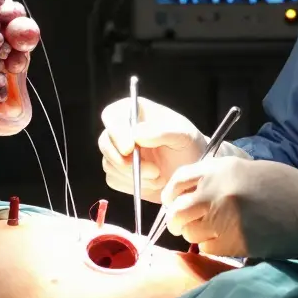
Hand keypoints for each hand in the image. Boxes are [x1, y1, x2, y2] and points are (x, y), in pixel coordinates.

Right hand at [98, 97, 215, 199]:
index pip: (112, 115)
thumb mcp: (183, 135)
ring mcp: (120, 153)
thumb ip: (161, 132)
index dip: (116, 131)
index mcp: (136, 112)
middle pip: (105, 142)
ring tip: (159, 175)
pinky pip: (113, 179)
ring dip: (133, 175)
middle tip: (151, 171)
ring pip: (108, 163)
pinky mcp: (120, 173)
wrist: (192, 174)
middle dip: (124, 160)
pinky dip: (131, 185)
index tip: (130, 148)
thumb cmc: (189, 147)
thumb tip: (135, 134)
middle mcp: (123, 131)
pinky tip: (152, 183)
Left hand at [160, 157, 297, 257]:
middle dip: (177, 220)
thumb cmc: (286, 186)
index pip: (178, 180)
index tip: (173, 202)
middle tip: (185, 225)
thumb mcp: (248, 169)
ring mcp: (225, 218)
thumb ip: (219, 178)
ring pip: (189, 232)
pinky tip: (225, 241)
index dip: (171, 194)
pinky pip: (207, 248)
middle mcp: (217, 191)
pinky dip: (211, 247)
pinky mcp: (235, 242)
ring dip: (194, 235)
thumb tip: (193, 193)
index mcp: (221, 169)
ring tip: (209, 233)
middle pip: (177, 210)